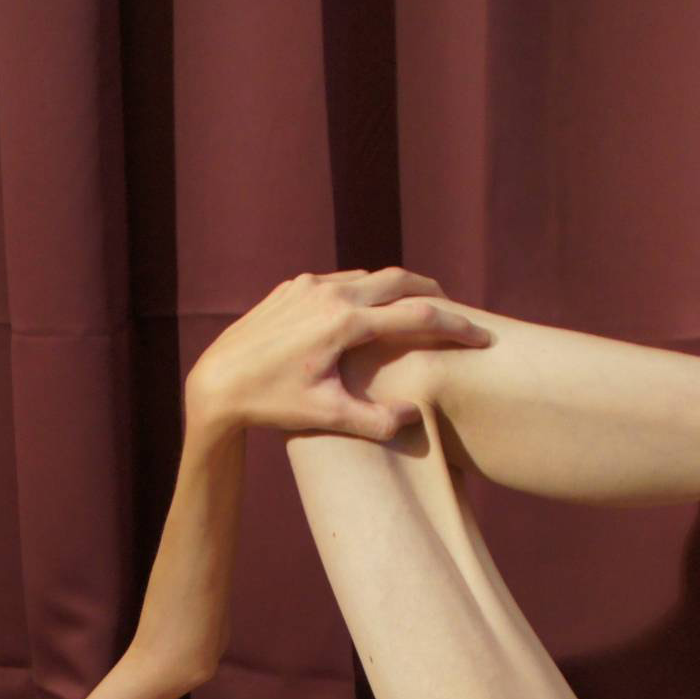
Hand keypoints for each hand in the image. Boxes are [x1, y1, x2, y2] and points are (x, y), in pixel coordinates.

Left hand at [186, 268, 491, 439]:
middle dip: (433, 294)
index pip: (417, 316)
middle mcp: (330, 293)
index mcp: (345, 322)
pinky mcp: (293, 287)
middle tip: (457, 310)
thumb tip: (416, 416)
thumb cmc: (272, 403)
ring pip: (369, 277)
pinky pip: (341, 281)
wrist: (218, 381)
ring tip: (416, 309)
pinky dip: (365, 290)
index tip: (481, 338)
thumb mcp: (327, 416)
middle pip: (399, 280)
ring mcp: (309, 285)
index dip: (456, 326)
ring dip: (398, 290)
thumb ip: (377, 421)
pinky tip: (369, 310)